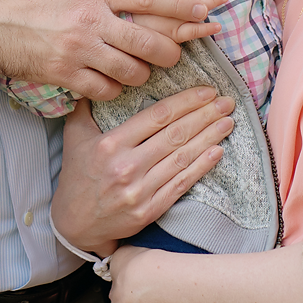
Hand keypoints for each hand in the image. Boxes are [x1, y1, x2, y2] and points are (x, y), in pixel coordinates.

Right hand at [0, 0, 210, 100]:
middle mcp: (91, 22)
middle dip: (170, 50)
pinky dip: (112, 88)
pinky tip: (110, 82)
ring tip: (140, 69)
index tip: (201, 9)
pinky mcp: (64, 75)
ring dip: (141, 72)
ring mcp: (78, 51)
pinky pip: (103, 90)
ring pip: (130, 71)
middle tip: (173, 53)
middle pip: (148, 41)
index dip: (181, 4)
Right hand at [50, 86, 232, 253]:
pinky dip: (201, 167)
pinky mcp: (149, 210)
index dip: (185, 102)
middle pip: (175, 135)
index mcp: (111, 144)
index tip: (206, 91)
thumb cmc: (77, 176)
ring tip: (228, 122)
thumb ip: (85, 106)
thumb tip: (99, 78)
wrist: (74, 224)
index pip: (156, 116)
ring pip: (182, 158)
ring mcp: (140, 190)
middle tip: (226, 102)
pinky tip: (217, 152)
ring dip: (209, 138)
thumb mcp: (74, 136)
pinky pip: (181, 184)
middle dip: (205, 116)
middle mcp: (127, 166)